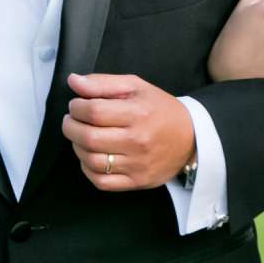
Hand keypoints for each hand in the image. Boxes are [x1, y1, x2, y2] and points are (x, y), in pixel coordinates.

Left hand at [63, 73, 195, 190]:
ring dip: (77, 147)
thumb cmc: (160, 109)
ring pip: (91, 161)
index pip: (93, 111)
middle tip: (71, 121)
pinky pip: (102, 181)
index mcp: (138, 112)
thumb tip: (73, 81)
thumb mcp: (136, 87)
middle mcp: (138, 140)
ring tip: (81, 137)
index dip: (76, 107)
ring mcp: (137, 164)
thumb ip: (103, 83)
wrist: (192, 137)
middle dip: (71, 127)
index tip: (76, 105)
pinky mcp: (137, 181)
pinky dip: (88, 170)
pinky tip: (90, 157)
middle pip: (89, 137)